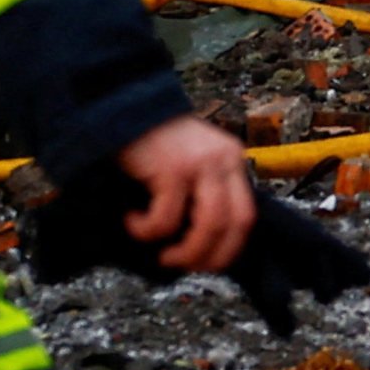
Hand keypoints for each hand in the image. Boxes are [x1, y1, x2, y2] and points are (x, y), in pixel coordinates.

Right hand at [118, 115, 255, 273]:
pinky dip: (146, 230)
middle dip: (208, 256)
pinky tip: (132, 220)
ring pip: (208, 226)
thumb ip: (202, 189)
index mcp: (231, 160)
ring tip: (161, 253)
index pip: (246, 215)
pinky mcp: (172, 169)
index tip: (206, 264)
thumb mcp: (190, 161)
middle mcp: (223, 160)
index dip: (229, 248)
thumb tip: (201, 243)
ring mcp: (200, 164)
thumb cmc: (152, 141)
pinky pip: (165, 219)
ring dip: (184, 252)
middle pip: (233, 224)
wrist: (123, 105)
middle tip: (180, 263)